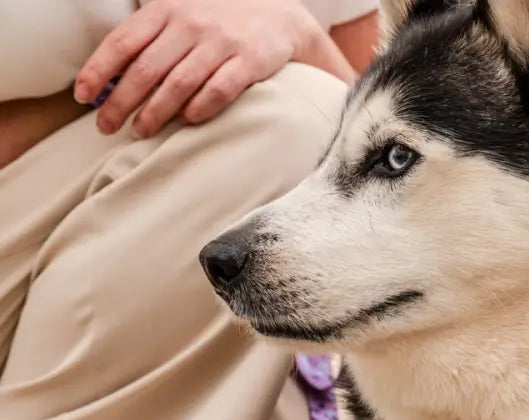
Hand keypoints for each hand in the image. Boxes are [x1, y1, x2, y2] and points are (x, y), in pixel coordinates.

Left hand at [74, 0, 351, 138]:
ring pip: (179, 82)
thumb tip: (111, 77)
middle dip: (122, 101)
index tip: (83, 97)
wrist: (279, 17)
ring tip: (140, 131)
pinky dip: (201, 107)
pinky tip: (187, 122)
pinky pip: (220, 89)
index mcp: (166, 10)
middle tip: (106, 127)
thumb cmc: (219, 24)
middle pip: (147, 67)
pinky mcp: (249, 61)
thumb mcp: (180, 15)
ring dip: (156, 111)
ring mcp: (221, 42)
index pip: (123, 41)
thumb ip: (150, 38)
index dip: (99, 70)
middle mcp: (191, 23)